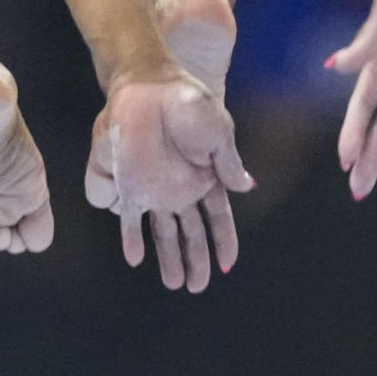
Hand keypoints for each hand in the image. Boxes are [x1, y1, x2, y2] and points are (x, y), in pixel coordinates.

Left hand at [85, 72, 253, 291]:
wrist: (150, 88)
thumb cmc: (188, 104)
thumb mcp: (219, 130)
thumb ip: (229, 163)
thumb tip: (247, 189)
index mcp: (205, 176)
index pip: (217, 216)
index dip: (223, 240)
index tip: (228, 264)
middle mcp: (180, 188)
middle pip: (191, 232)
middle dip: (196, 259)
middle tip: (198, 287)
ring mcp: (154, 189)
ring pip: (163, 232)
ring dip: (169, 257)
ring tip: (175, 284)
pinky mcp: (129, 186)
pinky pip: (129, 219)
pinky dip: (132, 238)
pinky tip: (135, 259)